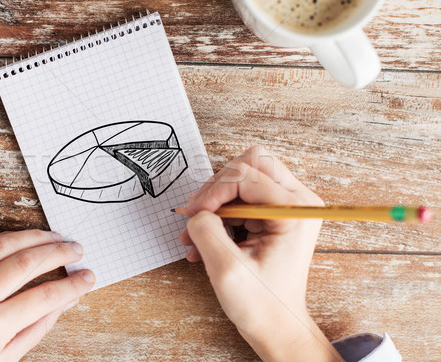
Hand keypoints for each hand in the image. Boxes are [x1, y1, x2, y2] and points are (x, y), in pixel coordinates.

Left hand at [0, 230, 94, 361]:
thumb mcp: (1, 360)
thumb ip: (37, 328)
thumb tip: (66, 300)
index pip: (45, 297)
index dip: (73, 284)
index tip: (88, 277)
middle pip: (27, 262)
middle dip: (59, 252)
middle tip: (77, 250)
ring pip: (2, 244)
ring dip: (34, 237)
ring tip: (55, 238)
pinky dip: (3, 239)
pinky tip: (20, 239)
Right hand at [178, 146, 340, 361]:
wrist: (276, 327)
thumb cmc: (262, 306)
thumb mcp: (226, 269)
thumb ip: (206, 230)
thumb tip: (195, 210)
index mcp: (295, 211)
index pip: (247, 175)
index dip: (214, 191)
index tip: (193, 215)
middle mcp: (298, 202)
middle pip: (249, 164)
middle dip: (217, 189)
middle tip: (197, 216)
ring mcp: (287, 206)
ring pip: (242, 178)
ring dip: (214, 204)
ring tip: (195, 234)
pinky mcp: (275, 215)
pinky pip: (240, 198)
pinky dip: (218, 215)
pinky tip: (203, 240)